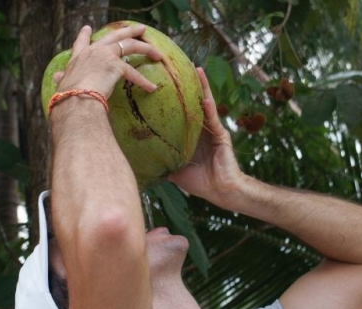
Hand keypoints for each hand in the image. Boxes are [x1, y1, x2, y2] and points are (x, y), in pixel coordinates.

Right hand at [55, 24, 162, 99]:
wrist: (75, 99)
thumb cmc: (68, 97)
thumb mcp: (63, 85)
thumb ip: (62, 80)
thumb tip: (56, 77)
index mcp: (78, 58)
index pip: (80, 43)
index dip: (84, 36)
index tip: (88, 28)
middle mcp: (92, 52)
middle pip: (113, 36)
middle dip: (128, 31)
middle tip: (139, 29)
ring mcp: (105, 55)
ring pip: (129, 45)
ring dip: (145, 48)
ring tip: (157, 53)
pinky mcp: (115, 65)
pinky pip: (133, 73)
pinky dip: (144, 82)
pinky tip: (152, 88)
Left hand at [168, 68, 244, 208]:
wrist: (221, 191)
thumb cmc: (200, 183)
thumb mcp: (175, 172)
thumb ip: (162, 164)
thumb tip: (140, 164)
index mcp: (191, 135)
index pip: (181, 111)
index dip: (174, 97)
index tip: (162, 81)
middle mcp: (203, 128)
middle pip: (193, 101)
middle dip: (187, 84)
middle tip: (177, 64)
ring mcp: (213, 130)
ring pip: (205, 104)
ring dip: (201, 87)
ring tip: (194, 69)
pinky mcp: (221, 134)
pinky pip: (213, 118)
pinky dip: (208, 107)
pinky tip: (202, 96)